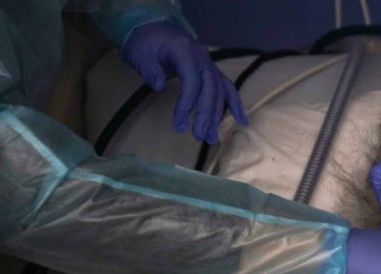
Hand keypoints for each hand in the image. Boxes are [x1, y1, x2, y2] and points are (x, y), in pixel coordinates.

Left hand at [122, 22, 246, 143]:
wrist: (152, 29)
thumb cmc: (144, 43)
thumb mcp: (139, 54)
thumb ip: (149, 69)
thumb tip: (159, 86)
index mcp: (185, 50)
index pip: (192, 80)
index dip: (187, 103)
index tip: (179, 124)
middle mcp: (202, 57)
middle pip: (211, 87)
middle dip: (207, 114)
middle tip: (199, 136)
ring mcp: (209, 64)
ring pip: (220, 90)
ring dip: (217, 115)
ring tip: (211, 138)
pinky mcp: (211, 71)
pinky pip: (226, 87)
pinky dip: (234, 104)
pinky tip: (241, 120)